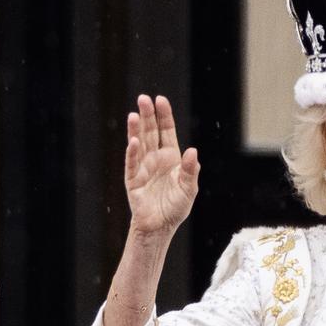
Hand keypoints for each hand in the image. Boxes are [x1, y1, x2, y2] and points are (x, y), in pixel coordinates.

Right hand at [124, 94, 199, 238]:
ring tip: (134, 114)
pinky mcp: (133, 180)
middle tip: (143, 99)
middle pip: (150, 132)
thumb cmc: (175, 207)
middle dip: (147, 115)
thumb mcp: (189, 189)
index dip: (164, 115)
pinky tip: (134, 141)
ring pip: (139, 143)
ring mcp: (143, 167)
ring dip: (136, 129)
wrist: (160, 227)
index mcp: (171, 157)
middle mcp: (155, 158)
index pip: (166, 131)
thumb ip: (191, 171)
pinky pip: (132, 163)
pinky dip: (133, 152)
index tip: (160, 100)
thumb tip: (193, 151)